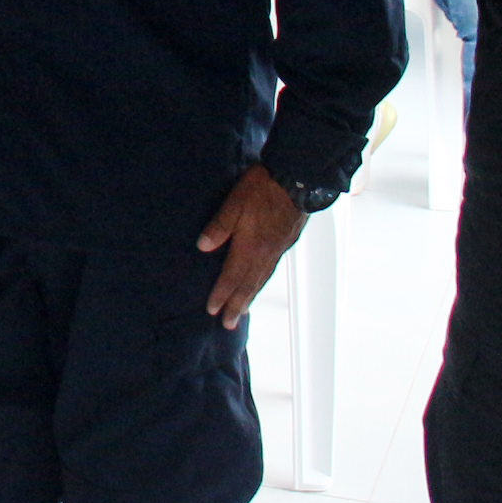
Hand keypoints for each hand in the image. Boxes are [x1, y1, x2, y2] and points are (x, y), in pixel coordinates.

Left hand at [196, 164, 311, 326]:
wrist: (299, 178)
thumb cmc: (264, 188)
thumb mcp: (234, 203)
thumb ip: (219, 226)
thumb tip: (203, 247)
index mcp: (250, 247)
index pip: (232, 277)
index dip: (221, 295)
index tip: (212, 311)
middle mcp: (265, 254)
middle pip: (248, 285)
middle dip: (237, 305)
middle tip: (228, 324)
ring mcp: (278, 249)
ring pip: (261, 279)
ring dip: (250, 296)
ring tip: (243, 310)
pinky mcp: (286, 242)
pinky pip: (271, 270)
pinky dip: (262, 282)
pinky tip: (259, 281)